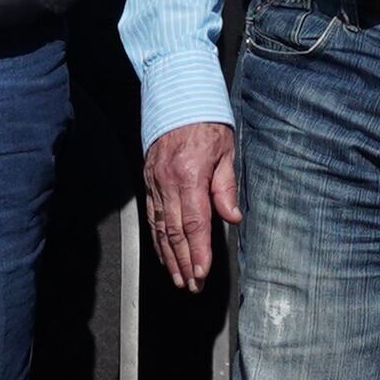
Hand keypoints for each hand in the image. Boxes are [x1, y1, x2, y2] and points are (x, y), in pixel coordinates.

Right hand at [146, 119, 244, 287]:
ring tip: (178, 278)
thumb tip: (232, 216)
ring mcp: (154, 182)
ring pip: (160, 228)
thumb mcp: (226, 150)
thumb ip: (226, 186)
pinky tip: (163, 253)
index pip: (195, 223)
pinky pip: (152, 215)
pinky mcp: (148, 180)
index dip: (198, 252)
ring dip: (169, 256)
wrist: (177, 94)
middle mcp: (168, 181)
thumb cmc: (205, 119)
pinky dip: (157, 238)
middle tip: (192, 286)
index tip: (202, 274)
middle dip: (184, 262)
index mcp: (190, 175)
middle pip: (175, 232)